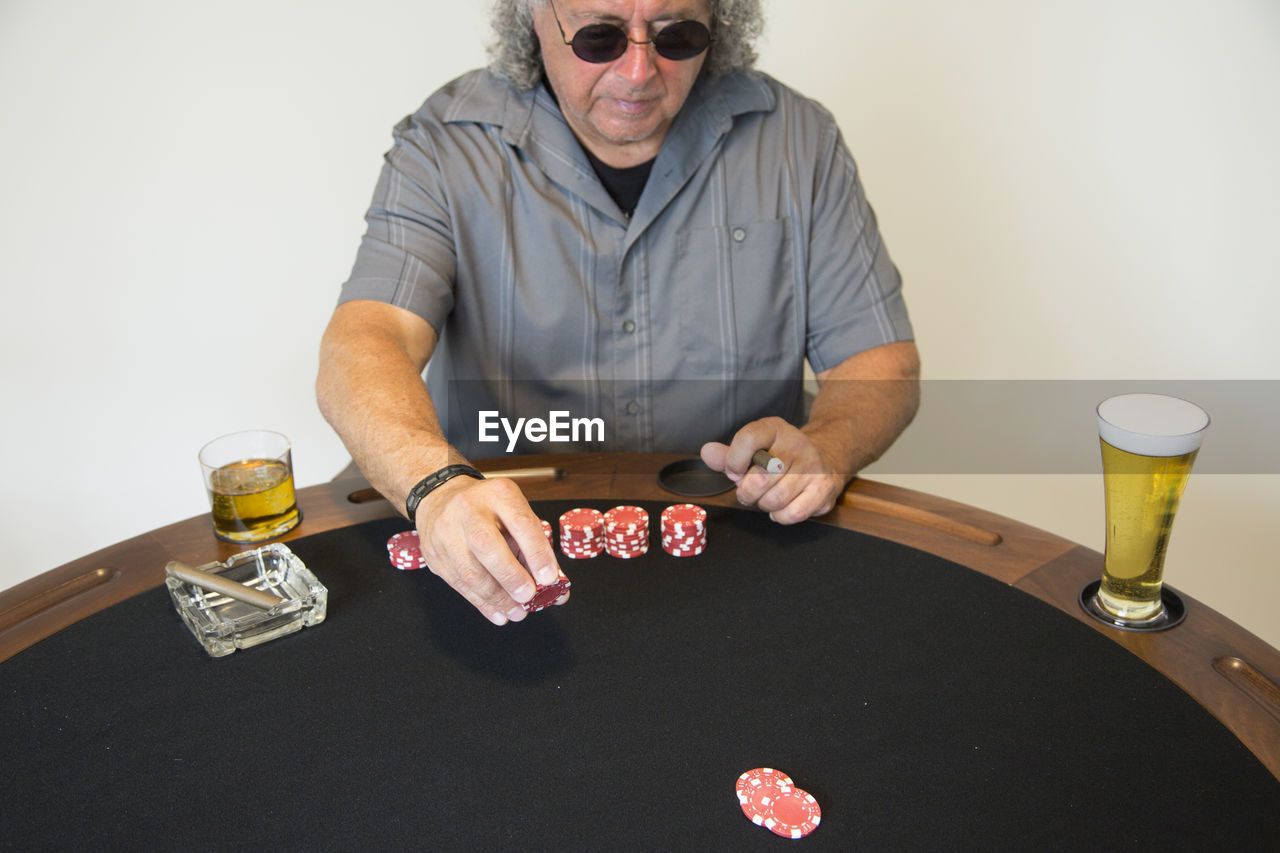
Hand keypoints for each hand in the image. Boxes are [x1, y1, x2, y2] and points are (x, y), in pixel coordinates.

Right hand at [413, 475, 567, 624]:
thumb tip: (556, 585)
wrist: (441, 498)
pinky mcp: (435, 555)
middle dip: (510, 576)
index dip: (537, 553)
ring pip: (469, 571)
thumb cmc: (487, 509)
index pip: (520, 523)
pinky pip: (459, 584)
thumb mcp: (514, 513)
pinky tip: (498, 612)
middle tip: (528, 596)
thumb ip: (535, 546)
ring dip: (496, 598)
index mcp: (498, 494)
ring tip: (516, 612)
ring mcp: (446, 532)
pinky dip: (482, 603)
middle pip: (487, 545)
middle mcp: (468, 509)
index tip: (549, 578)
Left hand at [700, 417, 845, 523]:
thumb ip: (728, 455)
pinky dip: (780, 516)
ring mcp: (813, 467)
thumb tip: (707, 452)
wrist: (824, 458)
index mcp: (774, 428)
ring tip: (769, 496)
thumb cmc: (780, 457)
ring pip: (774, 500)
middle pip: (758, 479)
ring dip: (764, 505)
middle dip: (747, 492)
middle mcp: (796, 444)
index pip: (748, 439)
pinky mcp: (823, 489)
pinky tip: (782, 506)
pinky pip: (791, 514)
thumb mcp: (754, 449)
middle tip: (751, 490)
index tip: (735, 471)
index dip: (734, 461)